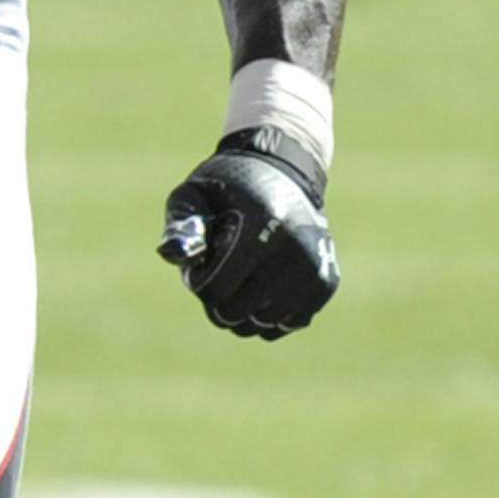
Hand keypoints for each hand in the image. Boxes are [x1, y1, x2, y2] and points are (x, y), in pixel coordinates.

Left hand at [158, 133, 338, 339]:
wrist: (283, 173)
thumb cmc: (228, 188)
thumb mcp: (194, 196)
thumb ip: (181, 226)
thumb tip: (172, 255)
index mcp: (263, 222)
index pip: (215, 288)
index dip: (196, 279)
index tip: (202, 255)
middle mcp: (297, 247)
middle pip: (237, 311)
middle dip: (217, 297)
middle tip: (220, 265)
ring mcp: (316, 267)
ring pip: (262, 325)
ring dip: (242, 308)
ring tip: (244, 271)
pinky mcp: (326, 281)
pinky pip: (286, 323)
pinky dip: (268, 313)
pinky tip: (264, 285)